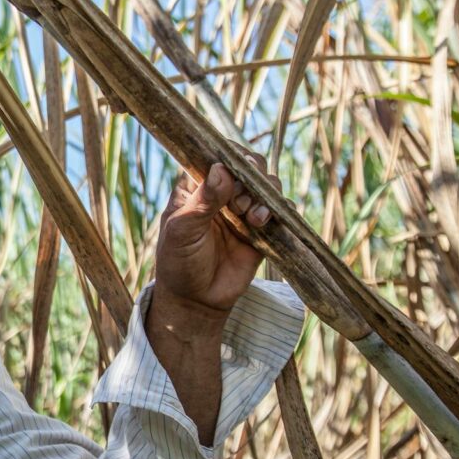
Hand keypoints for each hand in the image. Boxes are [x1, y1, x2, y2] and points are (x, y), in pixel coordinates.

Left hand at [153, 146, 280, 319]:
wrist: (196, 301)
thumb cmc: (179, 263)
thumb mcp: (182, 231)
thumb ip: (202, 201)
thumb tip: (222, 168)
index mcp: (195, 188)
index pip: (216, 158)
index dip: (229, 159)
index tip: (236, 171)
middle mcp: (220, 194)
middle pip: (248, 166)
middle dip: (251, 177)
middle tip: (241, 201)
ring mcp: (242, 211)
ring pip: (266, 186)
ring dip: (266, 194)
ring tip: (253, 216)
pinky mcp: (260, 230)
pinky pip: (279, 211)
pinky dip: (279, 211)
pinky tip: (264, 223)